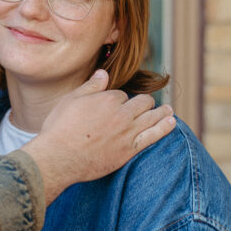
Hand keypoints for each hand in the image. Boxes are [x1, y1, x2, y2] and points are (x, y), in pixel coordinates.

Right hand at [21, 70, 175, 201]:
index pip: (122, 94)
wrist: (59, 157)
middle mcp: (121, 114)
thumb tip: (104, 73)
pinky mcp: (129, 150)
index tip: (113, 105)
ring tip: (168, 109)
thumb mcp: (71, 100)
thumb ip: (91, 86)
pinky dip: (164, 127)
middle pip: (142, 103)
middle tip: (146, 104)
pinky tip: (171, 122)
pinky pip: (153, 136)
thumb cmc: (60, 127)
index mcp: (107, 98)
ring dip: (161, 111)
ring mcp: (127, 132)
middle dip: (144, 102)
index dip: (118, 99)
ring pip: (151, 117)